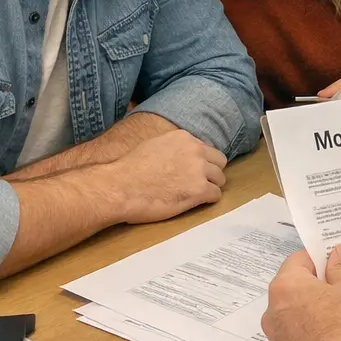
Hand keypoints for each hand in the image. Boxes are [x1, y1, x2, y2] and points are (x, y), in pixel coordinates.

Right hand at [100, 130, 227, 223]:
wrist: (120, 187)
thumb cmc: (129, 170)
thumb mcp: (154, 146)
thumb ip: (173, 148)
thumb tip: (179, 155)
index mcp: (184, 138)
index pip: (206, 149)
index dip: (202, 162)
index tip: (194, 171)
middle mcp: (196, 151)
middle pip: (219, 162)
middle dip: (211, 173)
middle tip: (198, 184)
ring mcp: (199, 170)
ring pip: (220, 179)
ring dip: (210, 187)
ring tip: (195, 195)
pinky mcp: (199, 190)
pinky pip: (215, 195)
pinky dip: (208, 200)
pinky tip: (195, 203)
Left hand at [262, 244, 340, 340]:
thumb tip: (338, 252)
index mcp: (286, 287)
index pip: (300, 259)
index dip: (322, 259)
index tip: (340, 266)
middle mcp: (273, 312)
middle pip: (295, 288)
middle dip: (317, 287)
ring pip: (295, 316)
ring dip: (314, 312)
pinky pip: (299, 340)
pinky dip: (313, 336)